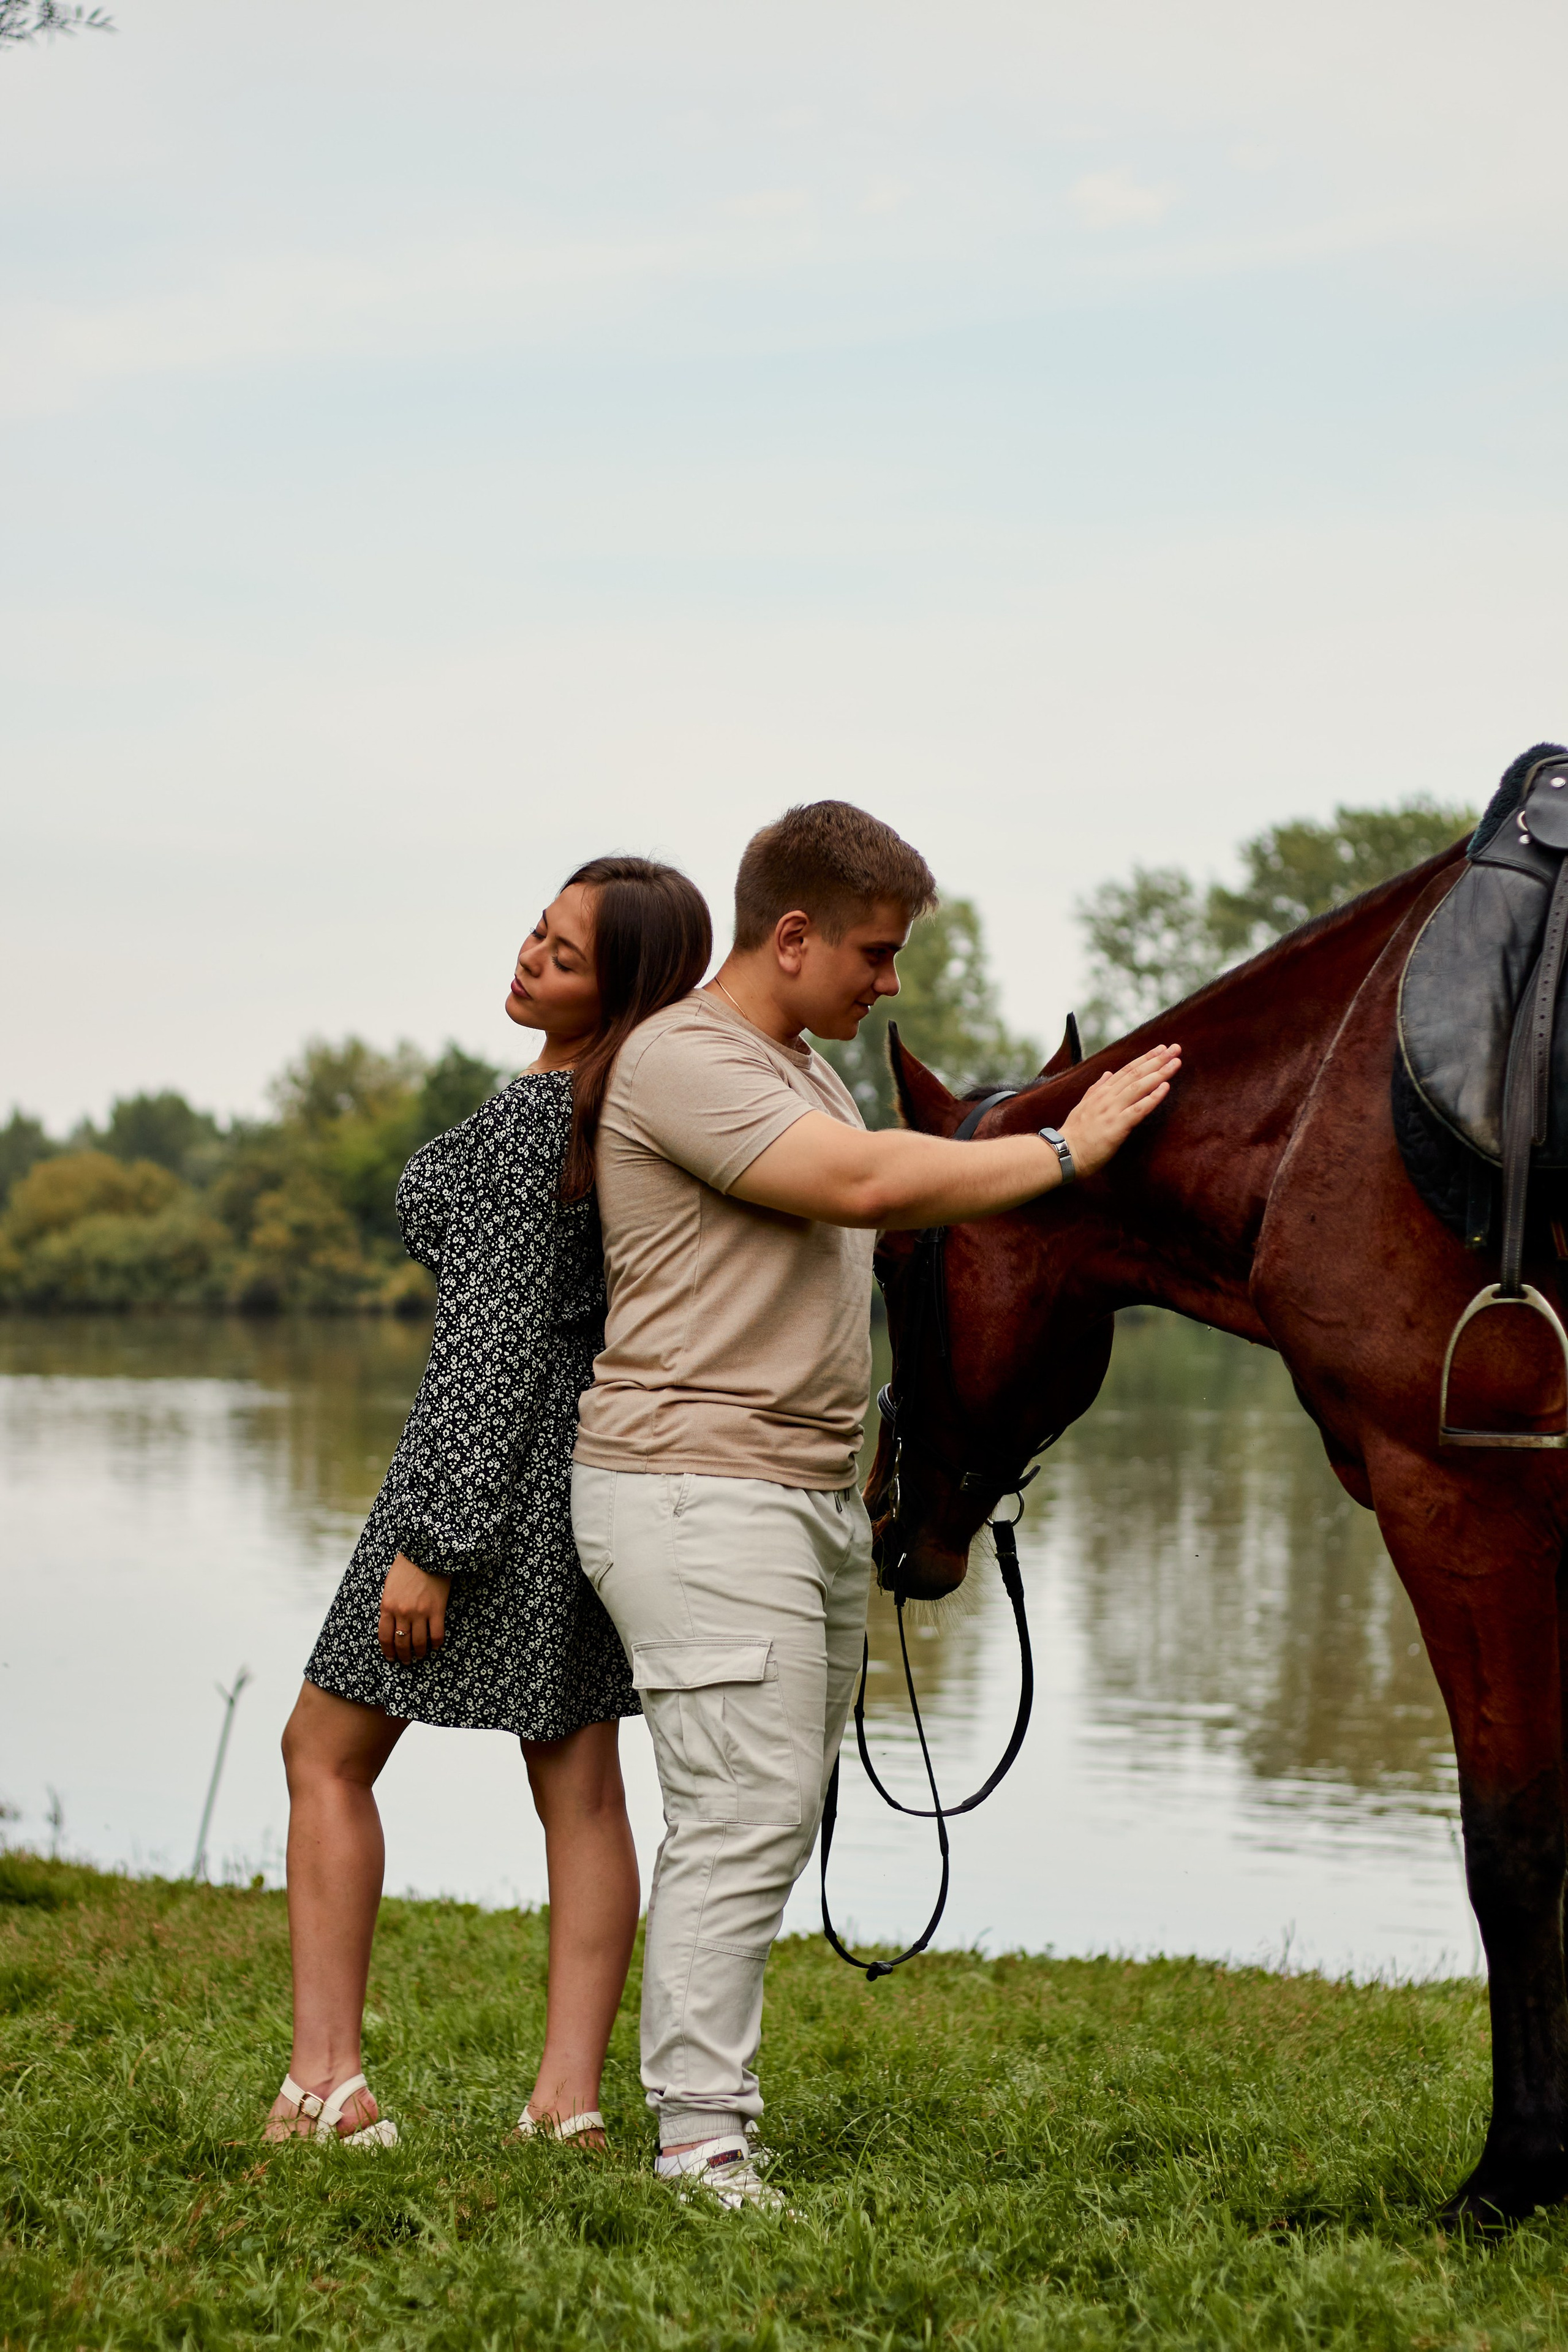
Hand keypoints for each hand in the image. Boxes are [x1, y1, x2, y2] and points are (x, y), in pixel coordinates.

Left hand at [378, 1552, 449, 1662]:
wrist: (427, 1552)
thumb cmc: (406, 1566)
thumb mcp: (389, 1585)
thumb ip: (388, 1604)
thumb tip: (390, 1621)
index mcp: (387, 1606)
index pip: (384, 1636)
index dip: (388, 1651)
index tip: (391, 1658)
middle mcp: (402, 1612)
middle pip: (401, 1642)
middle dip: (403, 1656)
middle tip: (406, 1661)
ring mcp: (420, 1612)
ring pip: (418, 1642)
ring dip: (419, 1653)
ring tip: (420, 1656)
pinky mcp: (437, 1610)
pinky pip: (437, 1634)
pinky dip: (436, 1644)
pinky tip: (435, 1646)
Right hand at [1060, 1044, 1180, 1180]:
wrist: (1064, 1153)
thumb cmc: (1074, 1134)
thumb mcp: (1083, 1106)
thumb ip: (1096, 1089)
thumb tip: (1107, 1074)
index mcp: (1101, 1092)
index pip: (1127, 1070)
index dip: (1145, 1058)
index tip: (1161, 1049)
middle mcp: (1108, 1097)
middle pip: (1136, 1074)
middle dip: (1158, 1060)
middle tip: (1175, 1048)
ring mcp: (1112, 1110)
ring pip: (1139, 1087)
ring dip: (1159, 1073)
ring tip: (1175, 1062)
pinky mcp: (1117, 1126)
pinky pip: (1139, 1109)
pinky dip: (1153, 1097)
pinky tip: (1165, 1087)